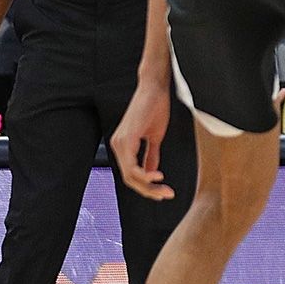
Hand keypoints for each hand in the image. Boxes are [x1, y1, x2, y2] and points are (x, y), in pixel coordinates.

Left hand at [110, 79, 174, 199]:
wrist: (155, 88)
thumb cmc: (155, 108)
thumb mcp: (155, 137)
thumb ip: (151, 156)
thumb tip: (152, 174)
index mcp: (124, 145)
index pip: (132, 174)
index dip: (147, 187)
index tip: (163, 192)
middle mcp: (118, 145)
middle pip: (130, 179)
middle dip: (149, 191)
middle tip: (166, 195)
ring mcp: (120, 142)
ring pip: (130, 176)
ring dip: (148, 186)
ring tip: (164, 190)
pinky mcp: (126, 139)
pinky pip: (132, 165)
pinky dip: (145, 175)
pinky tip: (157, 177)